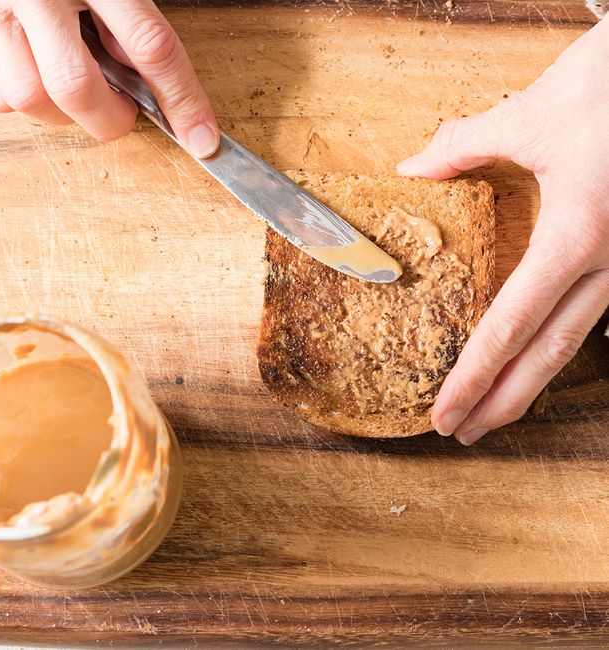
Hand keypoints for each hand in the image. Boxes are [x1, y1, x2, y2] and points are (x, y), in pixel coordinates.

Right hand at [0, 0, 218, 156]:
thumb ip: (133, 22)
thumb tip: (151, 82)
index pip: (150, 46)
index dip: (182, 100)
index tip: (203, 138)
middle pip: (75, 87)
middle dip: (110, 119)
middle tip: (123, 110)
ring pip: (31, 99)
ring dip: (67, 112)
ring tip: (79, 84)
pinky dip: (30, 103)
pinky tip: (41, 75)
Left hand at [397, 16, 608, 444]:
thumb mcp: (535, 113)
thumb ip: (464, 145)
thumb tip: (412, 167)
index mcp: (579, 234)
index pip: (511, 325)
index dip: (474, 376)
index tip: (444, 413)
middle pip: (549, 354)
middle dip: (503, 400)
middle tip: (462, 432)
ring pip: (575, 340)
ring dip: (530, 380)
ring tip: (491, 409)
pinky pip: (591, 312)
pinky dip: (556, 342)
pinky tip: (533, 355)